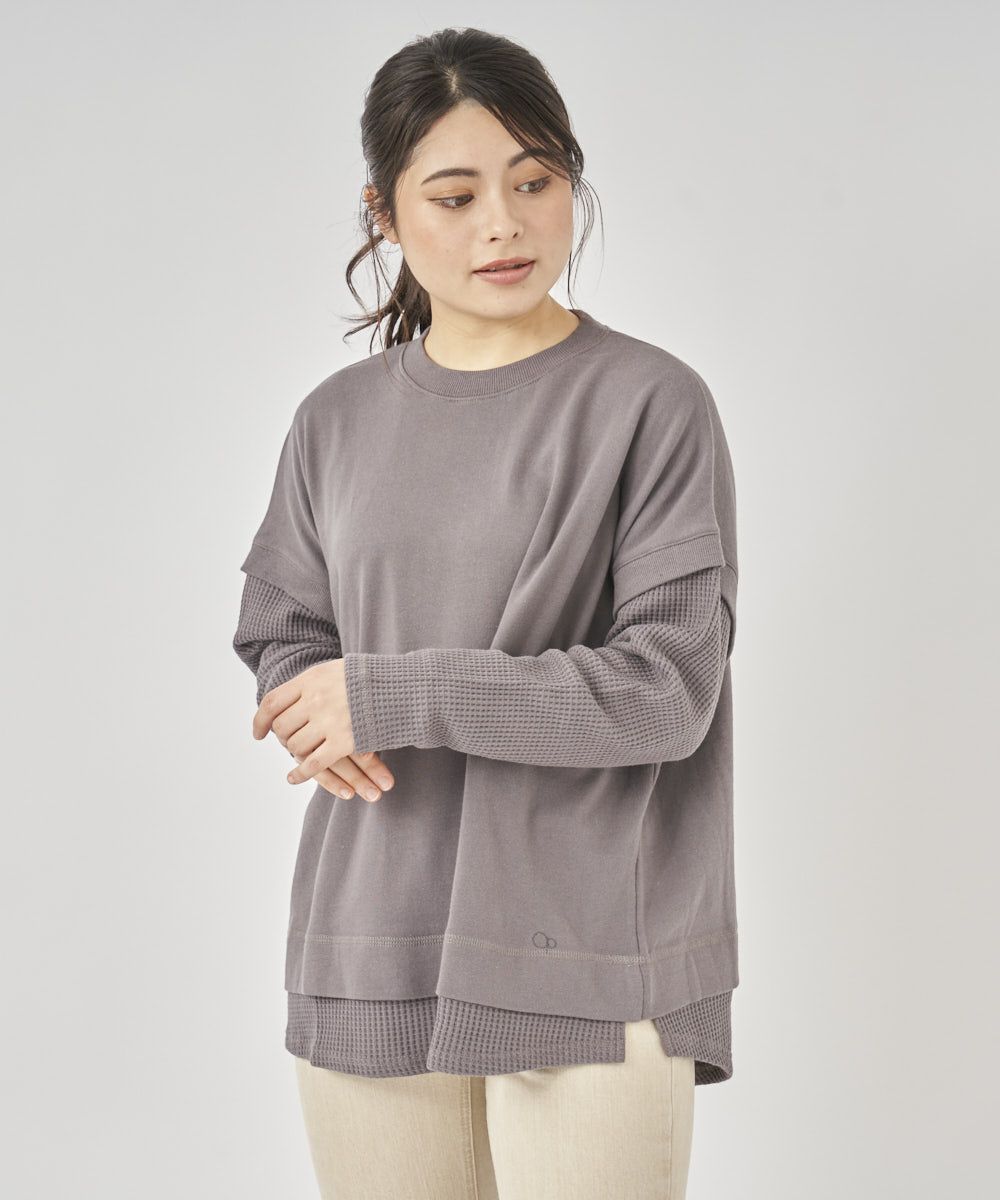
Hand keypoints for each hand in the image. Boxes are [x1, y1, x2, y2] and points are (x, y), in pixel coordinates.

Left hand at [253, 660, 389, 793]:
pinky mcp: (344, 741)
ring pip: (296, 745)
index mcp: (311, 679)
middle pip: (283, 727)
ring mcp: (329, 721)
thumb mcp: (337, 669)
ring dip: (296, 753)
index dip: (261, 720)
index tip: (258, 734)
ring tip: (301, 755)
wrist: (403, 686)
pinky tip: (293, 779)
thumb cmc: (371, 678)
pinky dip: (301, 774)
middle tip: (288, 743)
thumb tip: (293, 695)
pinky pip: (313, 763)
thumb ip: (314, 682)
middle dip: (283, 738)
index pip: (273, 702)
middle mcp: (315, 699)